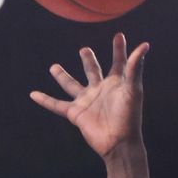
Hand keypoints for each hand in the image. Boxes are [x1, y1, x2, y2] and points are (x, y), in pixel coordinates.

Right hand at [30, 33, 148, 158]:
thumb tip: (144, 45)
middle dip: (88, 61)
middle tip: (84, 50)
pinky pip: (57, 105)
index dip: (119, 50)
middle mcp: (100, 90)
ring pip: (71, 85)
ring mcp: (87, 101)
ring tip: (53, 67)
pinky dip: (45, 100)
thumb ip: (135, 67)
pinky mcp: (76, 113)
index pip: (118, 62)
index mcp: (116, 83)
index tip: (119, 36)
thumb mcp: (132, 89)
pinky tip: (33, 94)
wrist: (119, 141)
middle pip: (92, 71)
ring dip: (62, 76)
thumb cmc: (129, 116)